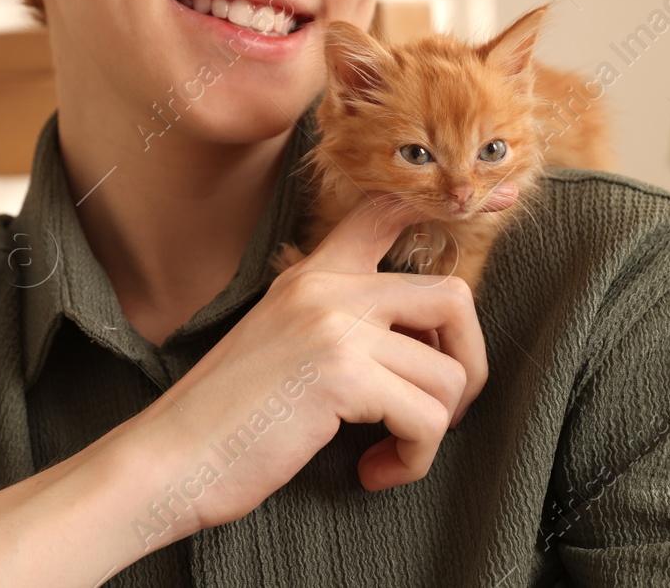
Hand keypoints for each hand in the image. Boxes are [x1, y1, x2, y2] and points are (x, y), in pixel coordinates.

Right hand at [121, 194, 488, 536]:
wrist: (171, 456)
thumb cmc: (227, 415)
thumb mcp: (280, 340)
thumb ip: (339, 322)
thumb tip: (418, 345)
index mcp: (312, 273)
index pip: (388, 211)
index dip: (448, 205)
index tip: (498, 200)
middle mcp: (328, 286)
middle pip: (453, 295)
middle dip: (465, 364)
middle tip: (435, 411)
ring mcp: (337, 325)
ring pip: (446, 373)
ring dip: (430, 431)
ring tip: (389, 453)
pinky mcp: (343, 374)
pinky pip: (427, 418)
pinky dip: (413, 458)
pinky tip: (375, 470)